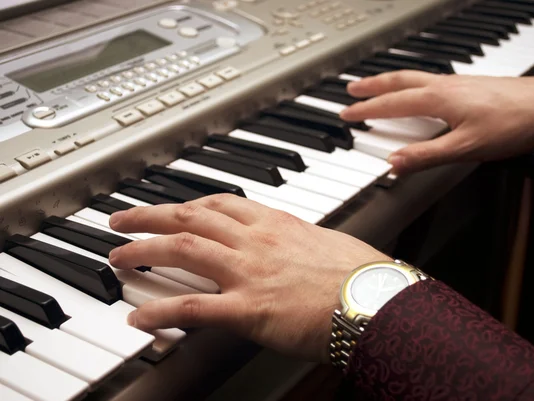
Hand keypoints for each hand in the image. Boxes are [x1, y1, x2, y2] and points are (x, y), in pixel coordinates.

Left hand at [107, 194, 390, 361]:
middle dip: (149, 215)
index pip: (221, 203)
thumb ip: (304, 241)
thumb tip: (300, 246)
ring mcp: (248, 272)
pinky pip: (192, 306)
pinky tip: (139, 318)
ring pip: (183, 250)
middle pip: (190, 217)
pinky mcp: (248, 309)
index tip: (173, 205)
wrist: (375, 300)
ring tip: (117, 256)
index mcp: (276, 223)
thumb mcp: (330, 244)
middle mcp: (256, 241)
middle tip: (122, 219)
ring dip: (143, 250)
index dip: (188, 203)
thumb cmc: (362, 275)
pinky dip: (160, 311)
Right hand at [340, 70, 533, 174]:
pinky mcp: (467, 85)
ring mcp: (455, 83)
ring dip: (389, 81)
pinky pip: (429, 79)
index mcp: (437, 99)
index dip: (366, 110)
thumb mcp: (465, 148)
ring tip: (377, 86)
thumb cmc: (511, 125)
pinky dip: (411, 82)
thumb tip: (393, 163)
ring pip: (413, 77)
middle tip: (351, 89)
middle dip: (371, 86)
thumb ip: (426, 155)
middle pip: (397, 81)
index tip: (346, 114)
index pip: (391, 104)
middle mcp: (443, 86)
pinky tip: (417, 91)